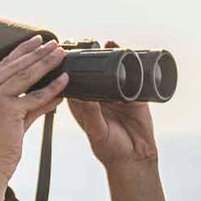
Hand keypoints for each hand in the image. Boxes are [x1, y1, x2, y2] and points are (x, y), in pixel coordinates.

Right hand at [0, 36, 68, 180]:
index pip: (2, 65)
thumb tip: (52, 89)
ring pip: (25, 76)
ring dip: (46, 63)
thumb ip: (25, 102)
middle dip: (37, 53)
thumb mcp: (6, 118)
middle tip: (55, 43)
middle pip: (15, 66)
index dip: (21, 51)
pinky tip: (65, 81)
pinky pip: (35, 96)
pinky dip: (52, 88)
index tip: (37, 40)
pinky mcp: (6, 110)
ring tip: (61, 54)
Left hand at [68, 42, 158, 166]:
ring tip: (105, 42)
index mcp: (84, 104)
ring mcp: (116, 95)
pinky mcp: (134, 96)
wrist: (135, 158)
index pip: (73, 81)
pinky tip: (126, 51)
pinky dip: (129, 63)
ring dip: (108, 57)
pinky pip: (132, 76)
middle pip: (92, 72)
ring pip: (111, 71)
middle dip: (89, 57)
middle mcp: (98, 97)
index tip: (65, 53)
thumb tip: (82, 94)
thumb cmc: (110, 149)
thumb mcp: (97, 131)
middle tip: (85, 41)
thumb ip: (91, 113)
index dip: (69, 68)